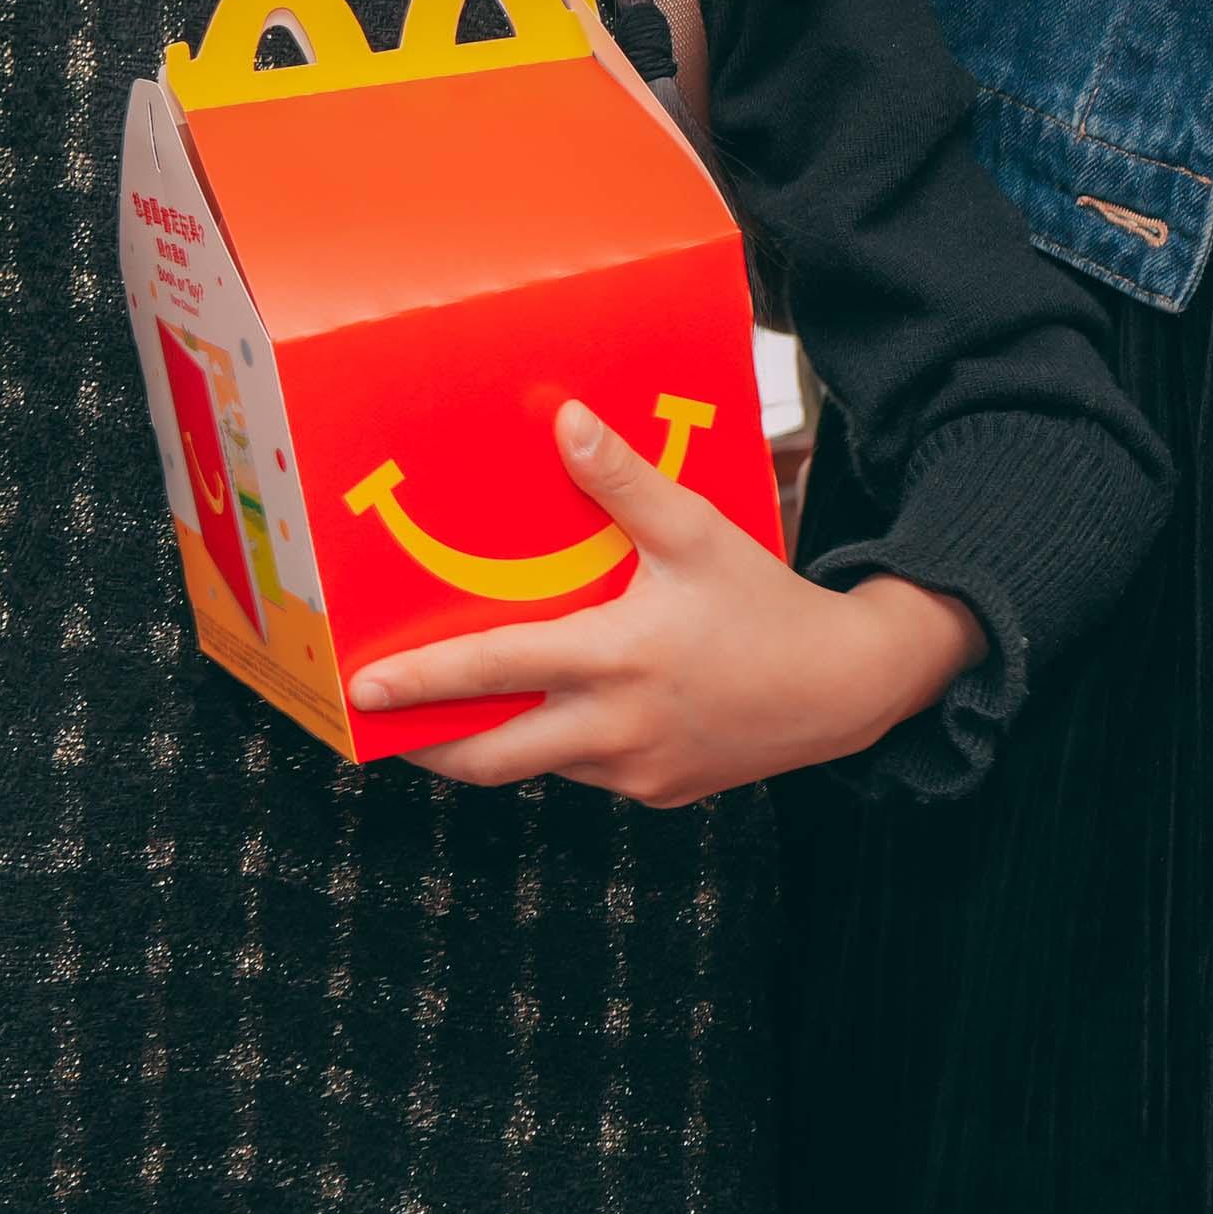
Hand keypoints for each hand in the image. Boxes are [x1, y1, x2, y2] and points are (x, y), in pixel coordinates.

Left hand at [346, 402, 977, 804]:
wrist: (849, 686)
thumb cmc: (767, 602)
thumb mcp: (695, 531)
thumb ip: (623, 480)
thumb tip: (564, 420)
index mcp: (615, 664)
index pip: (493, 675)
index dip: (420, 685)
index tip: (362, 690)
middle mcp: (616, 732)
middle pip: (492, 759)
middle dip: (429, 745)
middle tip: (384, 725)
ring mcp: (638, 773)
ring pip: (541, 764)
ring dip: (497, 742)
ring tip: (455, 708)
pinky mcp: (662, 793)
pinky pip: (590, 771)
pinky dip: (560, 745)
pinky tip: (555, 709)